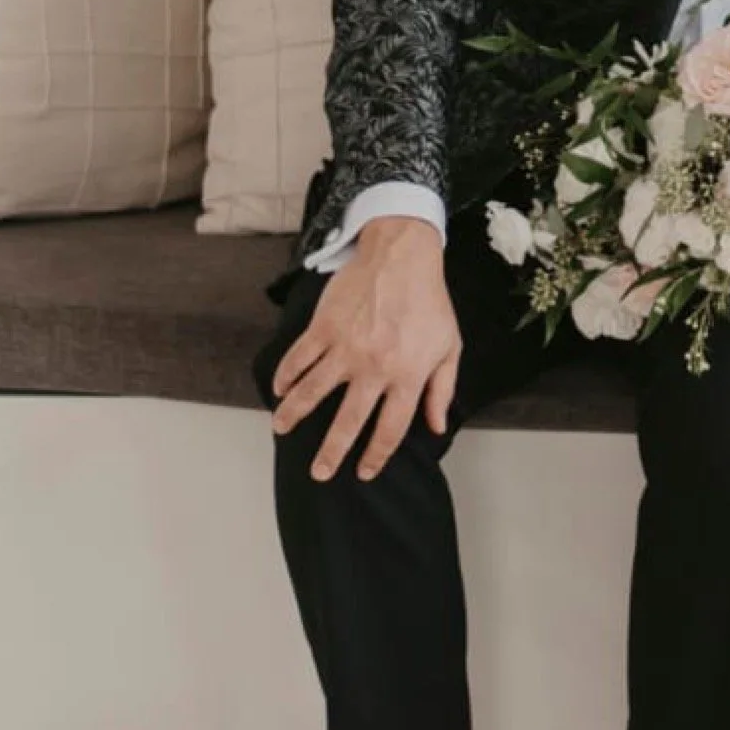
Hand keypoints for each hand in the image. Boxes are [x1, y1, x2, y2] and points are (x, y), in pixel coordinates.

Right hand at [270, 216, 462, 483]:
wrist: (403, 256)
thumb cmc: (430, 302)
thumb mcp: (449, 347)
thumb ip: (442, 389)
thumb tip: (436, 427)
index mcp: (408, 376)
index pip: (390, 429)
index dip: (376, 455)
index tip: (364, 473)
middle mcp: (375, 368)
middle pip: (348, 422)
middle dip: (331, 452)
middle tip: (319, 473)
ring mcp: (346, 348)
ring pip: (312, 392)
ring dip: (293, 415)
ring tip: (281, 430)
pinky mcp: (324, 327)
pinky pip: (299, 358)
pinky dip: (285, 375)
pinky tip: (279, 389)